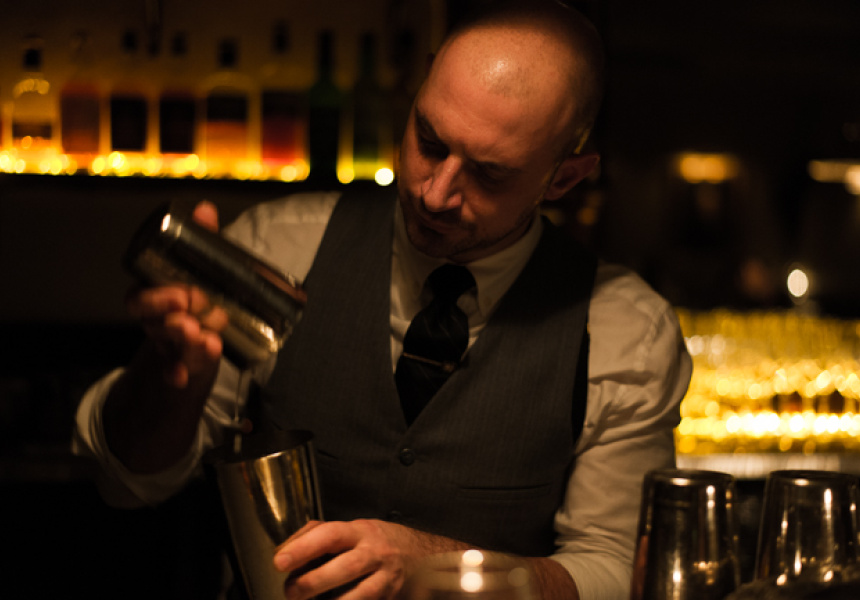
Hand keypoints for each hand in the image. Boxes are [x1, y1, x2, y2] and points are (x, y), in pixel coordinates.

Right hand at [126, 201, 227, 388]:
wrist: (204, 333)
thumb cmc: (199, 292)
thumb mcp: (202, 266)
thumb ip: (201, 240)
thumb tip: (204, 209)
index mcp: (154, 295)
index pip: (140, 298)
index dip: (157, 297)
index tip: (183, 294)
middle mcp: (155, 321)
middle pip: (151, 324)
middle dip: (170, 322)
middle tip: (193, 320)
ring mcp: (166, 344)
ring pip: (167, 346)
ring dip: (185, 345)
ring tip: (209, 341)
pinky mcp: (179, 363)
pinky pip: (173, 371)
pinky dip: (177, 374)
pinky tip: (182, 377)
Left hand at [273, 519, 415, 599]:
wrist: (421, 555)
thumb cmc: (377, 542)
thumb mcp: (353, 529)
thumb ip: (318, 534)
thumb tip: (286, 549)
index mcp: (360, 532)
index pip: (330, 535)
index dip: (303, 548)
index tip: (279, 561)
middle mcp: (375, 554)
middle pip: (344, 568)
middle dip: (312, 583)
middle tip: (290, 590)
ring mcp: (386, 579)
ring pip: (358, 596)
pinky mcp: (390, 598)